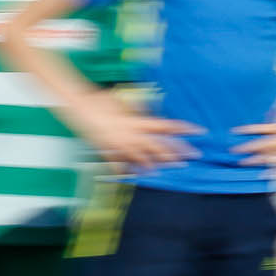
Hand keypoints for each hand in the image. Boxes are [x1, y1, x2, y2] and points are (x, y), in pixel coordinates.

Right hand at [77, 103, 196, 171]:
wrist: (76, 106)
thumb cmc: (99, 100)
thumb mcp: (123, 102)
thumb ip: (138, 110)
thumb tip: (150, 113)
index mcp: (136, 121)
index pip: (166, 126)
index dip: (183, 129)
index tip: (199, 131)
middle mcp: (129, 134)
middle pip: (158, 146)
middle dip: (177, 151)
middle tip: (193, 155)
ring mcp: (117, 145)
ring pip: (141, 157)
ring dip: (157, 163)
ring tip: (171, 167)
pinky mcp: (105, 151)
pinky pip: (118, 164)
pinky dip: (126, 170)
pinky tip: (137, 176)